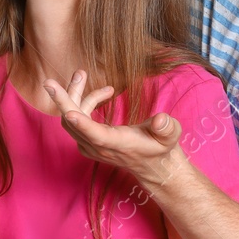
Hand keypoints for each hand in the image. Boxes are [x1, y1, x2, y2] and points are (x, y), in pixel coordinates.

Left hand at [47, 71, 187, 187]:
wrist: (152, 165)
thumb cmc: (161, 146)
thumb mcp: (171, 135)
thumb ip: (167, 128)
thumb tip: (161, 120)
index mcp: (118, 144)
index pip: (97, 136)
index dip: (83, 124)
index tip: (70, 112)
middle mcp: (99, 147)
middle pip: (74, 123)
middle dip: (68, 98)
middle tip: (76, 73)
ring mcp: (90, 146)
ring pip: (70, 119)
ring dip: (75, 95)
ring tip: (86, 76)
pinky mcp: (87, 142)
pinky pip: (74, 121)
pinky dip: (80, 103)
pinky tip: (102, 94)